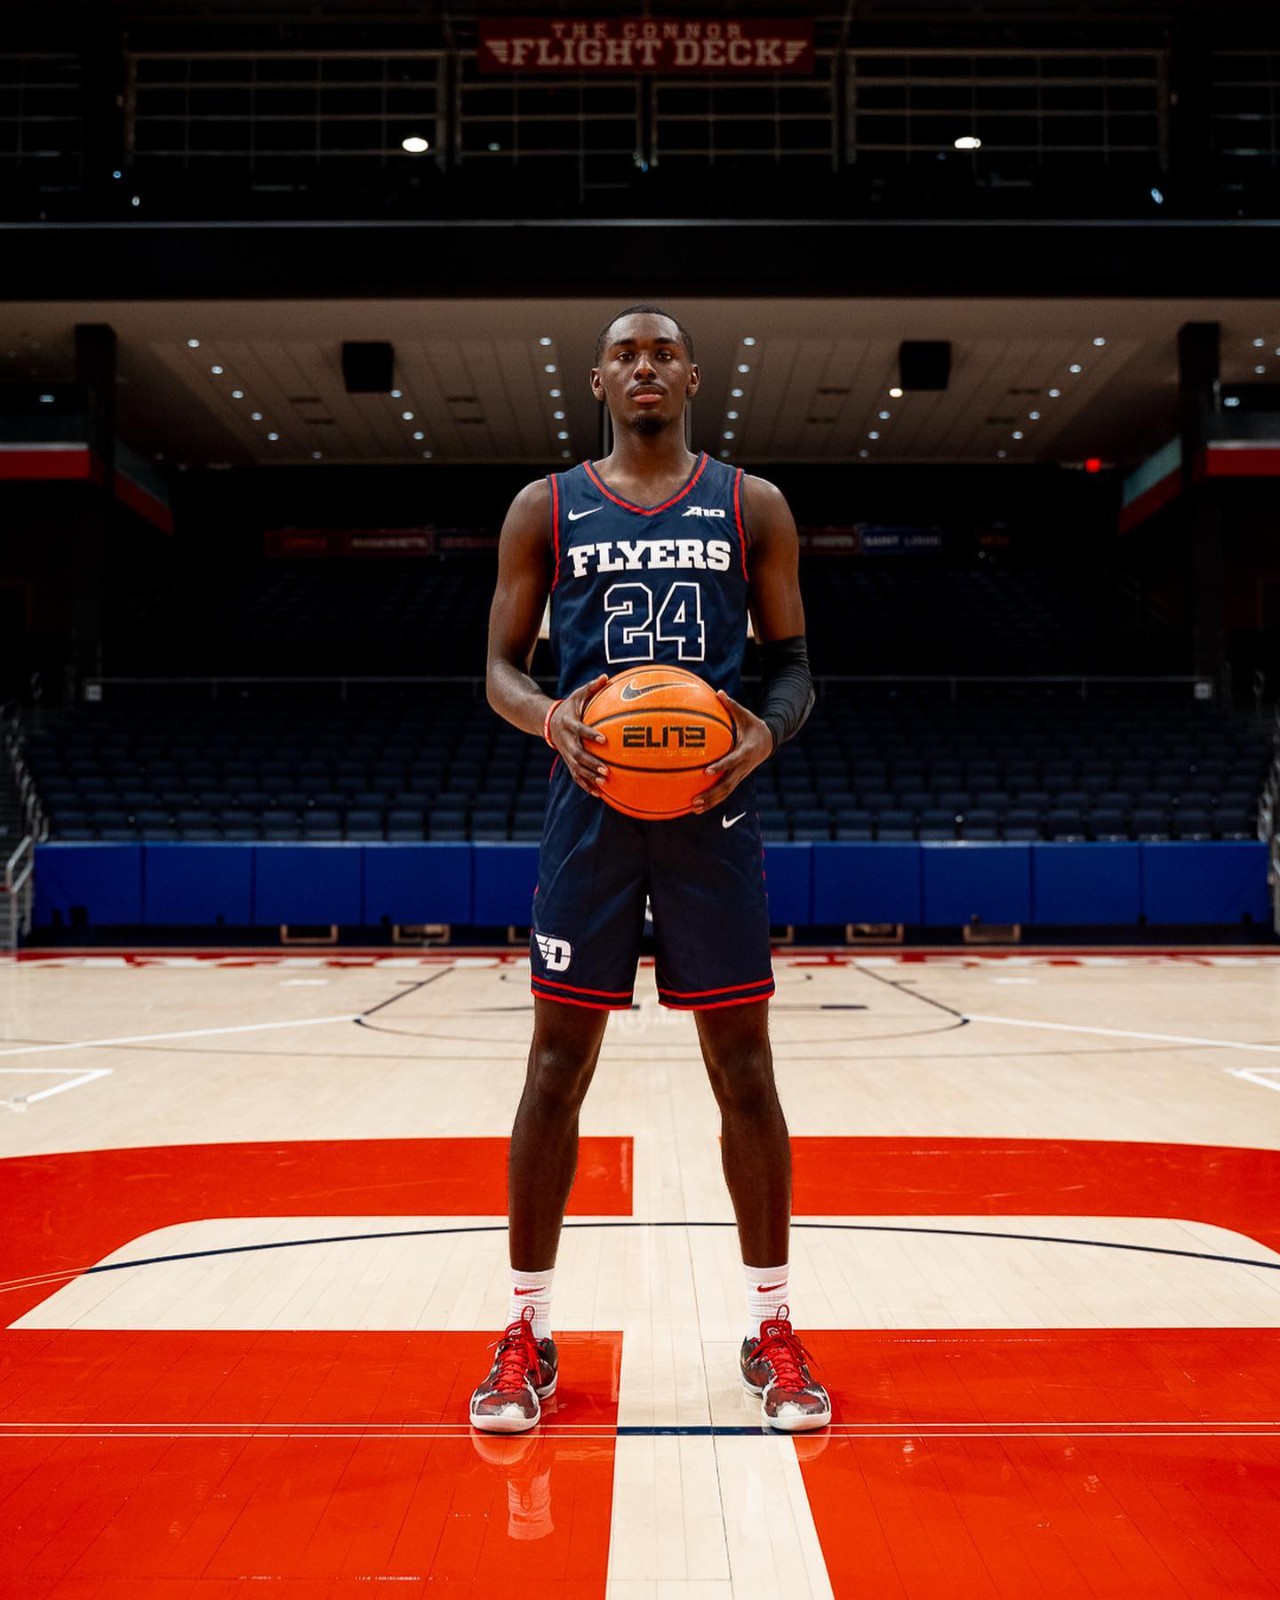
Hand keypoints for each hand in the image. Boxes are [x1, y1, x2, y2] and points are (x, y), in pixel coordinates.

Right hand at [547, 673, 610, 796]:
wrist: (548, 722)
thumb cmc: (569, 707)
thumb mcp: (577, 695)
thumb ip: (591, 687)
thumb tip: (606, 676)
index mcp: (569, 724)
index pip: (580, 730)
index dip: (590, 735)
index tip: (604, 740)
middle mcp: (566, 741)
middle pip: (578, 754)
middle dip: (591, 763)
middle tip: (606, 770)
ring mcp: (566, 753)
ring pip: (577, 768)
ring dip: (590, 777)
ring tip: (604, 783)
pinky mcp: (568, 762)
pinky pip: (576, 776)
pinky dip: (586, 785)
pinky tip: (599, 793)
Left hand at [691, 690, 772, 813]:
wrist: (769, 741)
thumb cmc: (753, 726)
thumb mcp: (745, 715)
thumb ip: (731, 705)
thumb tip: (719, 692)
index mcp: (745, 751)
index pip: (732, 761)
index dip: (721, 766)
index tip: (707, 771)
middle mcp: (743, 767)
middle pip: (727, 784)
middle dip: (711, 793)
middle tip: (695, 799)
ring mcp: (741, 775)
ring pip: (726, 792)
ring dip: (711, 801)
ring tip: (694, 808)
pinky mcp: (738, 779)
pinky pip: (725, 792)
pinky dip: (713, 801)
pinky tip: (699, 807)